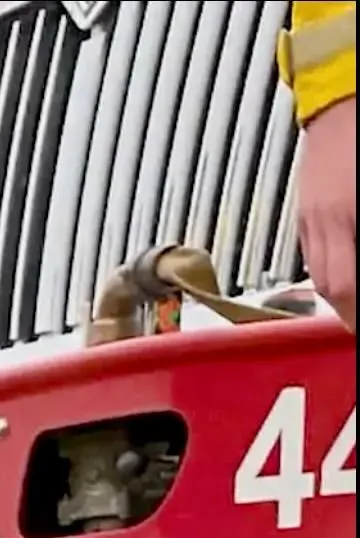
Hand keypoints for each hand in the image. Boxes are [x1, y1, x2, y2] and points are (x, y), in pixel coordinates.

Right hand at [295, 96, 356, 331]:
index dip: (356, 314)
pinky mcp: (307, 209)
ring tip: (356, 305)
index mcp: (344, 215)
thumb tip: (357, 277)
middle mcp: (321, 220)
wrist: (342, 97)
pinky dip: (332, 270)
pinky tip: (347, 270)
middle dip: (350, 313)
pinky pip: (315, 252)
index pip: (345, 286)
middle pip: (330, 287)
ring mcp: (310, 215)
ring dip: (341, 296)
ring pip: (320, 273)